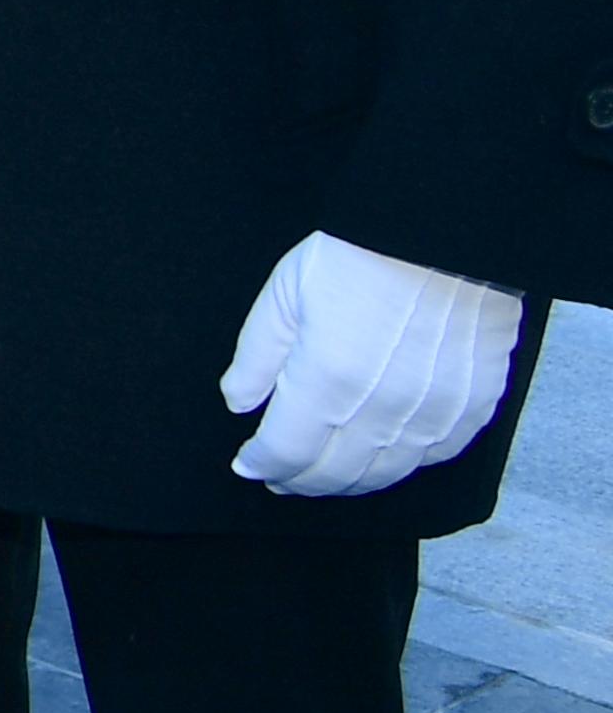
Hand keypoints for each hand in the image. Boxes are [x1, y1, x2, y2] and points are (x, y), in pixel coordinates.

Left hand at [222, 230, 522, 495]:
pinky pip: (433, 456)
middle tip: (281, 477)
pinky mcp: (473, 407)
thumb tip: (239, 403)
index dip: (262, 464)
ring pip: (385, 474)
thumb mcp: (285, 294)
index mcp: (327, 383)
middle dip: (300, 480)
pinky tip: (380, 455)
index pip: (287, 451)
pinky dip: (400, 464)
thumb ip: (257, 358)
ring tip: (323, 473)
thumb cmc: (359, 254)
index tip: (248, 463)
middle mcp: (383, 410)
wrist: (443, 232)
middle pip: (334, 473)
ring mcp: (434, 414)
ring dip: (349, 480)